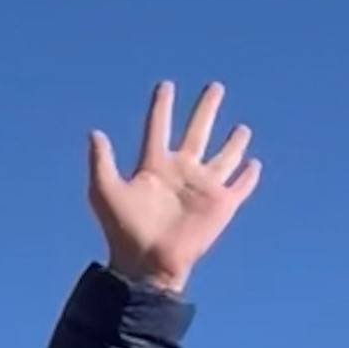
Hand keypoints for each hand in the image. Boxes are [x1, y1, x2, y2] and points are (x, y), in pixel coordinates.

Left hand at [87, 82, 259, 293]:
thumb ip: (100, 161)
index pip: (158, 128)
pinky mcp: (222, 205)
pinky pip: (240, 186)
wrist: (146, 262)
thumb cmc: (122, 229)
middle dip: (205, 109)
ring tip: (242, 128)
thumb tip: (94, 132)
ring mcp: (202, 187)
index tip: (165, 86)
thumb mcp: (104, 191)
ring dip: (234, 142)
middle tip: (214, 86)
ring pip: (224, 156)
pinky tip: (254, 163)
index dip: (161, 106)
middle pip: (197, 131)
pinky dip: (248, 175)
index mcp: (153, 166)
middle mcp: (180, 171)